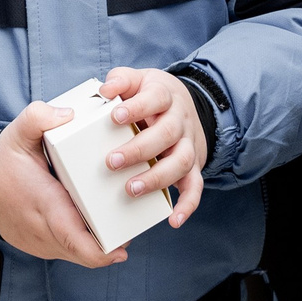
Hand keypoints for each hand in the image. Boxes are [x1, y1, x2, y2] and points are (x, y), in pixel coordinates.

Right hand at [0, 101, 129, 265]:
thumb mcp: (16, 133)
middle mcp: (45, 231)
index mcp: (44, 204)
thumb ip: (39, 117)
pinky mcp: (43, 246)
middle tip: (130, 226)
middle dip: (111, 243)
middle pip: (84, 251)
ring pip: (79, 253)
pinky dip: (85, 242)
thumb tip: (68, 114)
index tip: (122, 248)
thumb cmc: (1, 164)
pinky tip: (97, 224)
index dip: (100, 250)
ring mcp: (43, 243)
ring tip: (117, 222)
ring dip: (99, 243)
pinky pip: (70, 250)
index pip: (73, 238)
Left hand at [99, 66, 207, 228]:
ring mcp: (188, 145)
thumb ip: (121, 81)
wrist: (184, 106)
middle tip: (111, 162)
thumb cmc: (151, 96)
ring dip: (157, 177)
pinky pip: (196, 186)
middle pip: (167, 133)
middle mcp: (180, 121)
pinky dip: (188, 205)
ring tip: (131, 189)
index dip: (136, 108)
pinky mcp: (193, 167)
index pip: (155, 98)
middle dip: (139, 149)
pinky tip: (174, 220)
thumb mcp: (138, 80)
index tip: (114, 117)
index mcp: (164, 96)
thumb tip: (105, 91)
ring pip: (181, 161)